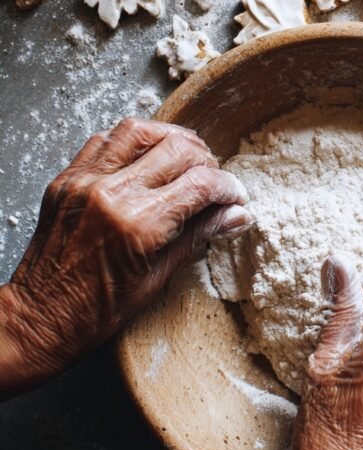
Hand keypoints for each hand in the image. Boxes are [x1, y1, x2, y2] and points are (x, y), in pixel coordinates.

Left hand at [0, 117, 250, 397]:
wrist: (37, 320)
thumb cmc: (95, 312)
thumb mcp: (157, 279)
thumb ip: (198, 236)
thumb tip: (237, 215)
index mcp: (138, 225)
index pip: (200, 184)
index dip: (227, 188)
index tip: (235, 198)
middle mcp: (110, 194)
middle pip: (177, 149)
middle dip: (206, 162)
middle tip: (212, 182)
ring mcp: (84, 182)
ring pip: (139, 130)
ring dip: (170, 139)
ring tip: (183, 159)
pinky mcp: (65, 179)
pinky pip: (103, 141)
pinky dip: (130, 144)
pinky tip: (143, 161)